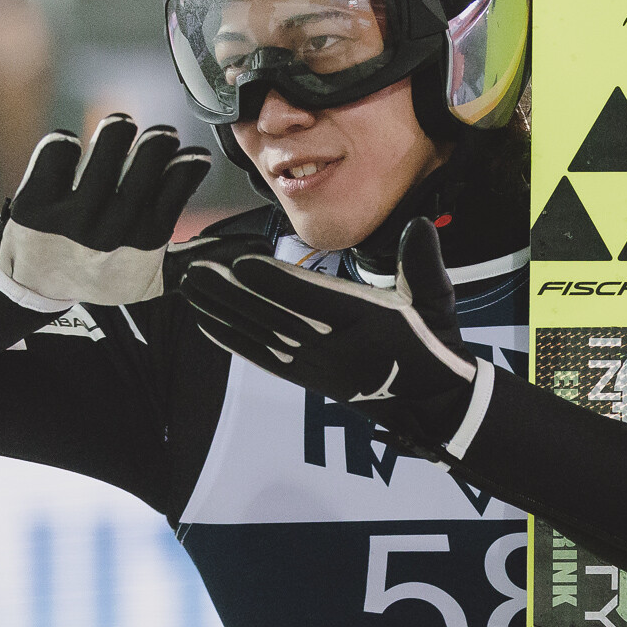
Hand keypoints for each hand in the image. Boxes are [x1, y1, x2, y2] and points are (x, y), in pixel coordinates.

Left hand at [0, 115, 254, 305]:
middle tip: (157, 138)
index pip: (181, 181)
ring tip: (119, 130)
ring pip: (109, 141)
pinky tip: (72, 154)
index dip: (189, 161)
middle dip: (159, 138)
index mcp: (145, 241)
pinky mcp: (36, 201)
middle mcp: (112, 229)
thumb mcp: (151, 278)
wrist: (35, 287)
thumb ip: (193, 258)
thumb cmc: (102, 272)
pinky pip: (60, 147)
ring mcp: (72, 215)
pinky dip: (67, 143)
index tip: (189, 157)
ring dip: (118, 128)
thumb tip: (250, 250)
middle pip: (150, 154)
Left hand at [180, 217, 478, 445]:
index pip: (315, 301)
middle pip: (276, 319)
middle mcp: (336, 348)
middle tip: (197, 271)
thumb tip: (419, 224)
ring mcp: (316, 367)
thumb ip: (423, 262)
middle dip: (233, 296)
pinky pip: (262, 358)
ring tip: (190, 288)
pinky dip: (232, 340)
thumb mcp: (435, 298)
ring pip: (261, 337)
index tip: (242, 262)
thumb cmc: (431, 340)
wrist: (429, 402)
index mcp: (368, 323)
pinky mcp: (305, 378)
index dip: (277, 283)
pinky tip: (204, 323)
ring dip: (223, 312)